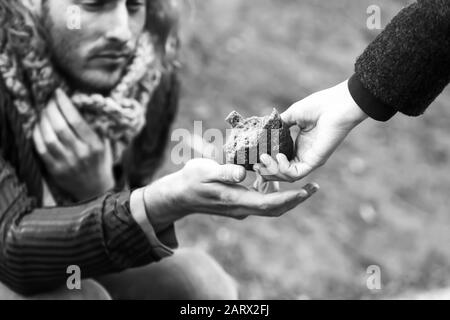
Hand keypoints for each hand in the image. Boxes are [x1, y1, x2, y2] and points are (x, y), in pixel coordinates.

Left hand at [33, 89, 114, 200]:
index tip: (59, 93)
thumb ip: (96, 127)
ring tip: (44, 112)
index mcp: (95, 145)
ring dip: (43, 121)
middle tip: (49, 101)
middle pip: (60, 126)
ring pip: (48, 137)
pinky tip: (38, 126)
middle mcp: (81, 154)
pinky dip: (37, 135)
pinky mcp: (56, 170)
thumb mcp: (105, 144)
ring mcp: (67, 163)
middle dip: (51, 109)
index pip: (76, 120)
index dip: (64, 104)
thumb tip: (83, 104)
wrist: (96, 189)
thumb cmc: (101, 162)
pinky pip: (41, 149)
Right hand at [139, 159, 318, 232]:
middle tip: (315, 187)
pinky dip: (275, 195)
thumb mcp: (204, 171)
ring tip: (303, 185)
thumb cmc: (191, 180)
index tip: (306, 190)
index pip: (268, 203)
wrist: (179, 196)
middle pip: (275, 209)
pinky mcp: (238, 204)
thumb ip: (224, 172)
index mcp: (235, 200)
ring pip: (270, 207)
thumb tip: (243, 174)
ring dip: (288, 198)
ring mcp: (240, 208)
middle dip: (296, 200)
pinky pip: (261, 202)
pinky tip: (278, 181)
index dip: (289, 198)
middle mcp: (241, 208)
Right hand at [256, 80, 367, 181]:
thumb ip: (279, 124)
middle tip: (255, 165)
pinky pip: (296, 173)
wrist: (338, 104)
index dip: (267, 161)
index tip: (254, 157)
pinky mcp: (315, 162)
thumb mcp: (293, 114)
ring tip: (264, 158)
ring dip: (273, 170)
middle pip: (282, 172)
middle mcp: (304, 155)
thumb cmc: (319, 106)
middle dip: (267, 171)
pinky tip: (278, 156)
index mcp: (300, 145)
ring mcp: (310, 160)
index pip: (280, 160)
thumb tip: (264, 129)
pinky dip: (283, 168)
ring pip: (287, 176)